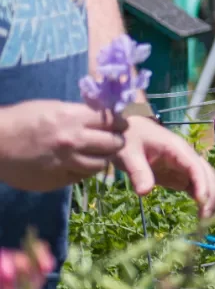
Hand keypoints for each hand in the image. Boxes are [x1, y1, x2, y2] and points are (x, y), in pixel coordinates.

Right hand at [0, 100, 126, 190]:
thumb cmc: (21, 120)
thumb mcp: (53, 108)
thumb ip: (80, 114)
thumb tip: (103, 117)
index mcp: (74, 118)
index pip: (114, 122)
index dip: (120, 124)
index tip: (120, 126)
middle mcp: (73, 141)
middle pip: (115, 144)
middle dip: (116, 142)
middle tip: (112, 142)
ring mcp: (66, 162)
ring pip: (101, 164)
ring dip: (101, 159)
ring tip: (93, 155)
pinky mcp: (57, 180)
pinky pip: (81, 177)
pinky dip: (82, 171)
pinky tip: (75, 164)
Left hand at [119, 116, 214, 217]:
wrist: (127, 131)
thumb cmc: (128, 138)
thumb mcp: (128, 153)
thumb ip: (137, 171)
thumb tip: (145, 193)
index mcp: (177, 149)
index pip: (196, 167)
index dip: (202, 184)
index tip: (201, 203)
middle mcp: (186, 157)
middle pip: (207, 175)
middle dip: (210, 195)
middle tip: (204, 219)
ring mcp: (185, 166)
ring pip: (205, 181)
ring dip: (209, 199)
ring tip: (205, 221)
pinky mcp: (179, 174)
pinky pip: (195, 186)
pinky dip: (200, 199)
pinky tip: (200, 214)